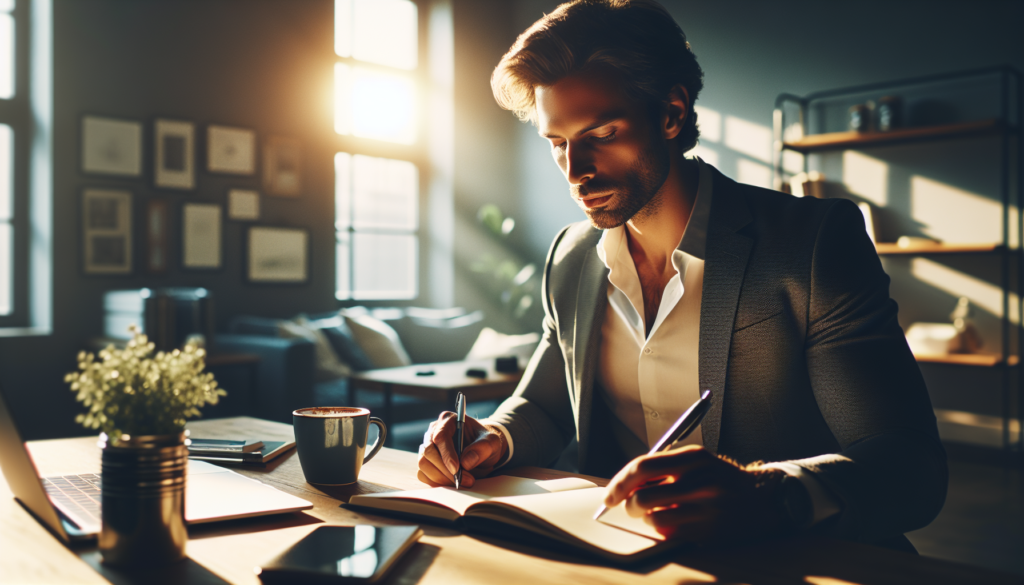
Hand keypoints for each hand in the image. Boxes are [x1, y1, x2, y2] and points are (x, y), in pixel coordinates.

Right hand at [416, 412, 507, 487]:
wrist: (482, 450)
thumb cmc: (484, 442)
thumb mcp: (492, 442)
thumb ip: (482, 448)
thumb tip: (465, 462)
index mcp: (448, 420)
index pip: (440, 436)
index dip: (446, 454)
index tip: (456, 469)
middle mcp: (434, 431)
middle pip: (428, 451)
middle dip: (445, 470)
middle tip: (464, 480)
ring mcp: (427, 446)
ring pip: (423, 464)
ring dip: (441, 478)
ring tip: (461, 482)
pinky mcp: (426, 461)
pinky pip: (423, 474)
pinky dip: (436, 482)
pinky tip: (451, 483)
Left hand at [603, 445, 787, 543]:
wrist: (763, 499)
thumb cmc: (720, 479)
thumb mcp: (696, 461)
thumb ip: (662, 468)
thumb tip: (624, 486)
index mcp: (694, 458)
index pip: (642, 467)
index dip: (619, 482)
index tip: (610, 495)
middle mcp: (701, 482)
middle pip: (643, 497)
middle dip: (628, 505)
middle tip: (630, 506)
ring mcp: (706, 509)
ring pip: (653, 518)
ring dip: (646, 518)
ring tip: (656, 513)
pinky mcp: (709, 532)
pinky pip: (669, 534)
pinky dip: (662, 529)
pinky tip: (673, 522)